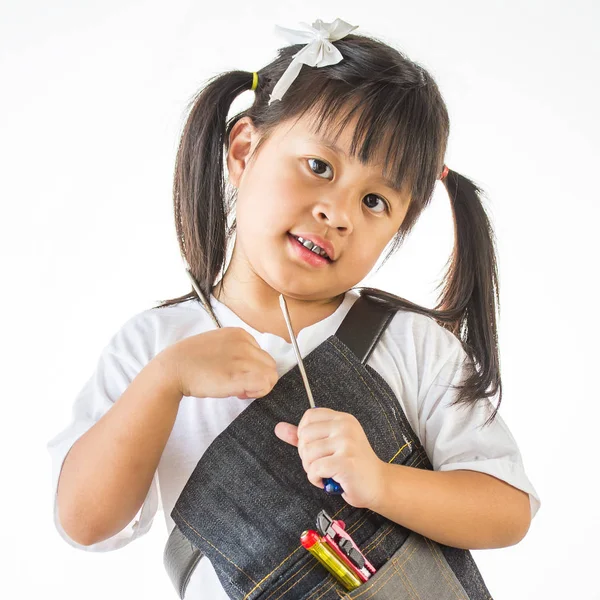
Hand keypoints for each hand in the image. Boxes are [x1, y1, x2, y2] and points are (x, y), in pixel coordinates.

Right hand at [156, 327, 278, 398]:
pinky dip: (257, 392)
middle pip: (269, 364)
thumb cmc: (192, 360)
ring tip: (238, 389)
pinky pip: (265, 384)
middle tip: (239, 386)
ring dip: (258, 386)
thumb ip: (236, 349)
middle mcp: (245, 342)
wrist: (173, 368)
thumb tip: (250, 365)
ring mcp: (243, 358)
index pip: (261, 354)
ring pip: (271, 375)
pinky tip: (239, 393)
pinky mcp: (239, 375)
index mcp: (240, 333)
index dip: (253, 368)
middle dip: (259, 377)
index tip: (236, 374)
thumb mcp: (218, 344)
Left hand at [274, 408, 385, 508]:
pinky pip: (315, 468)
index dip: (304, 434)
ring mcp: (347, 443)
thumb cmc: (352, 464)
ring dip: (310, 469)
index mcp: (342, 418)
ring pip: (308, 453)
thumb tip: (278, 428)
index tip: (314, 447)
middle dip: (305, 455)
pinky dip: (315, 479)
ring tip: (324, 473)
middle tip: (319, 464)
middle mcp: (345, 427)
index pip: (309, 416)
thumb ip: (304, 435)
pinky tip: (326, 481)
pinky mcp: (346, 462)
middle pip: (305, 435)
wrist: (378, 484)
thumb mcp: (329, 444)